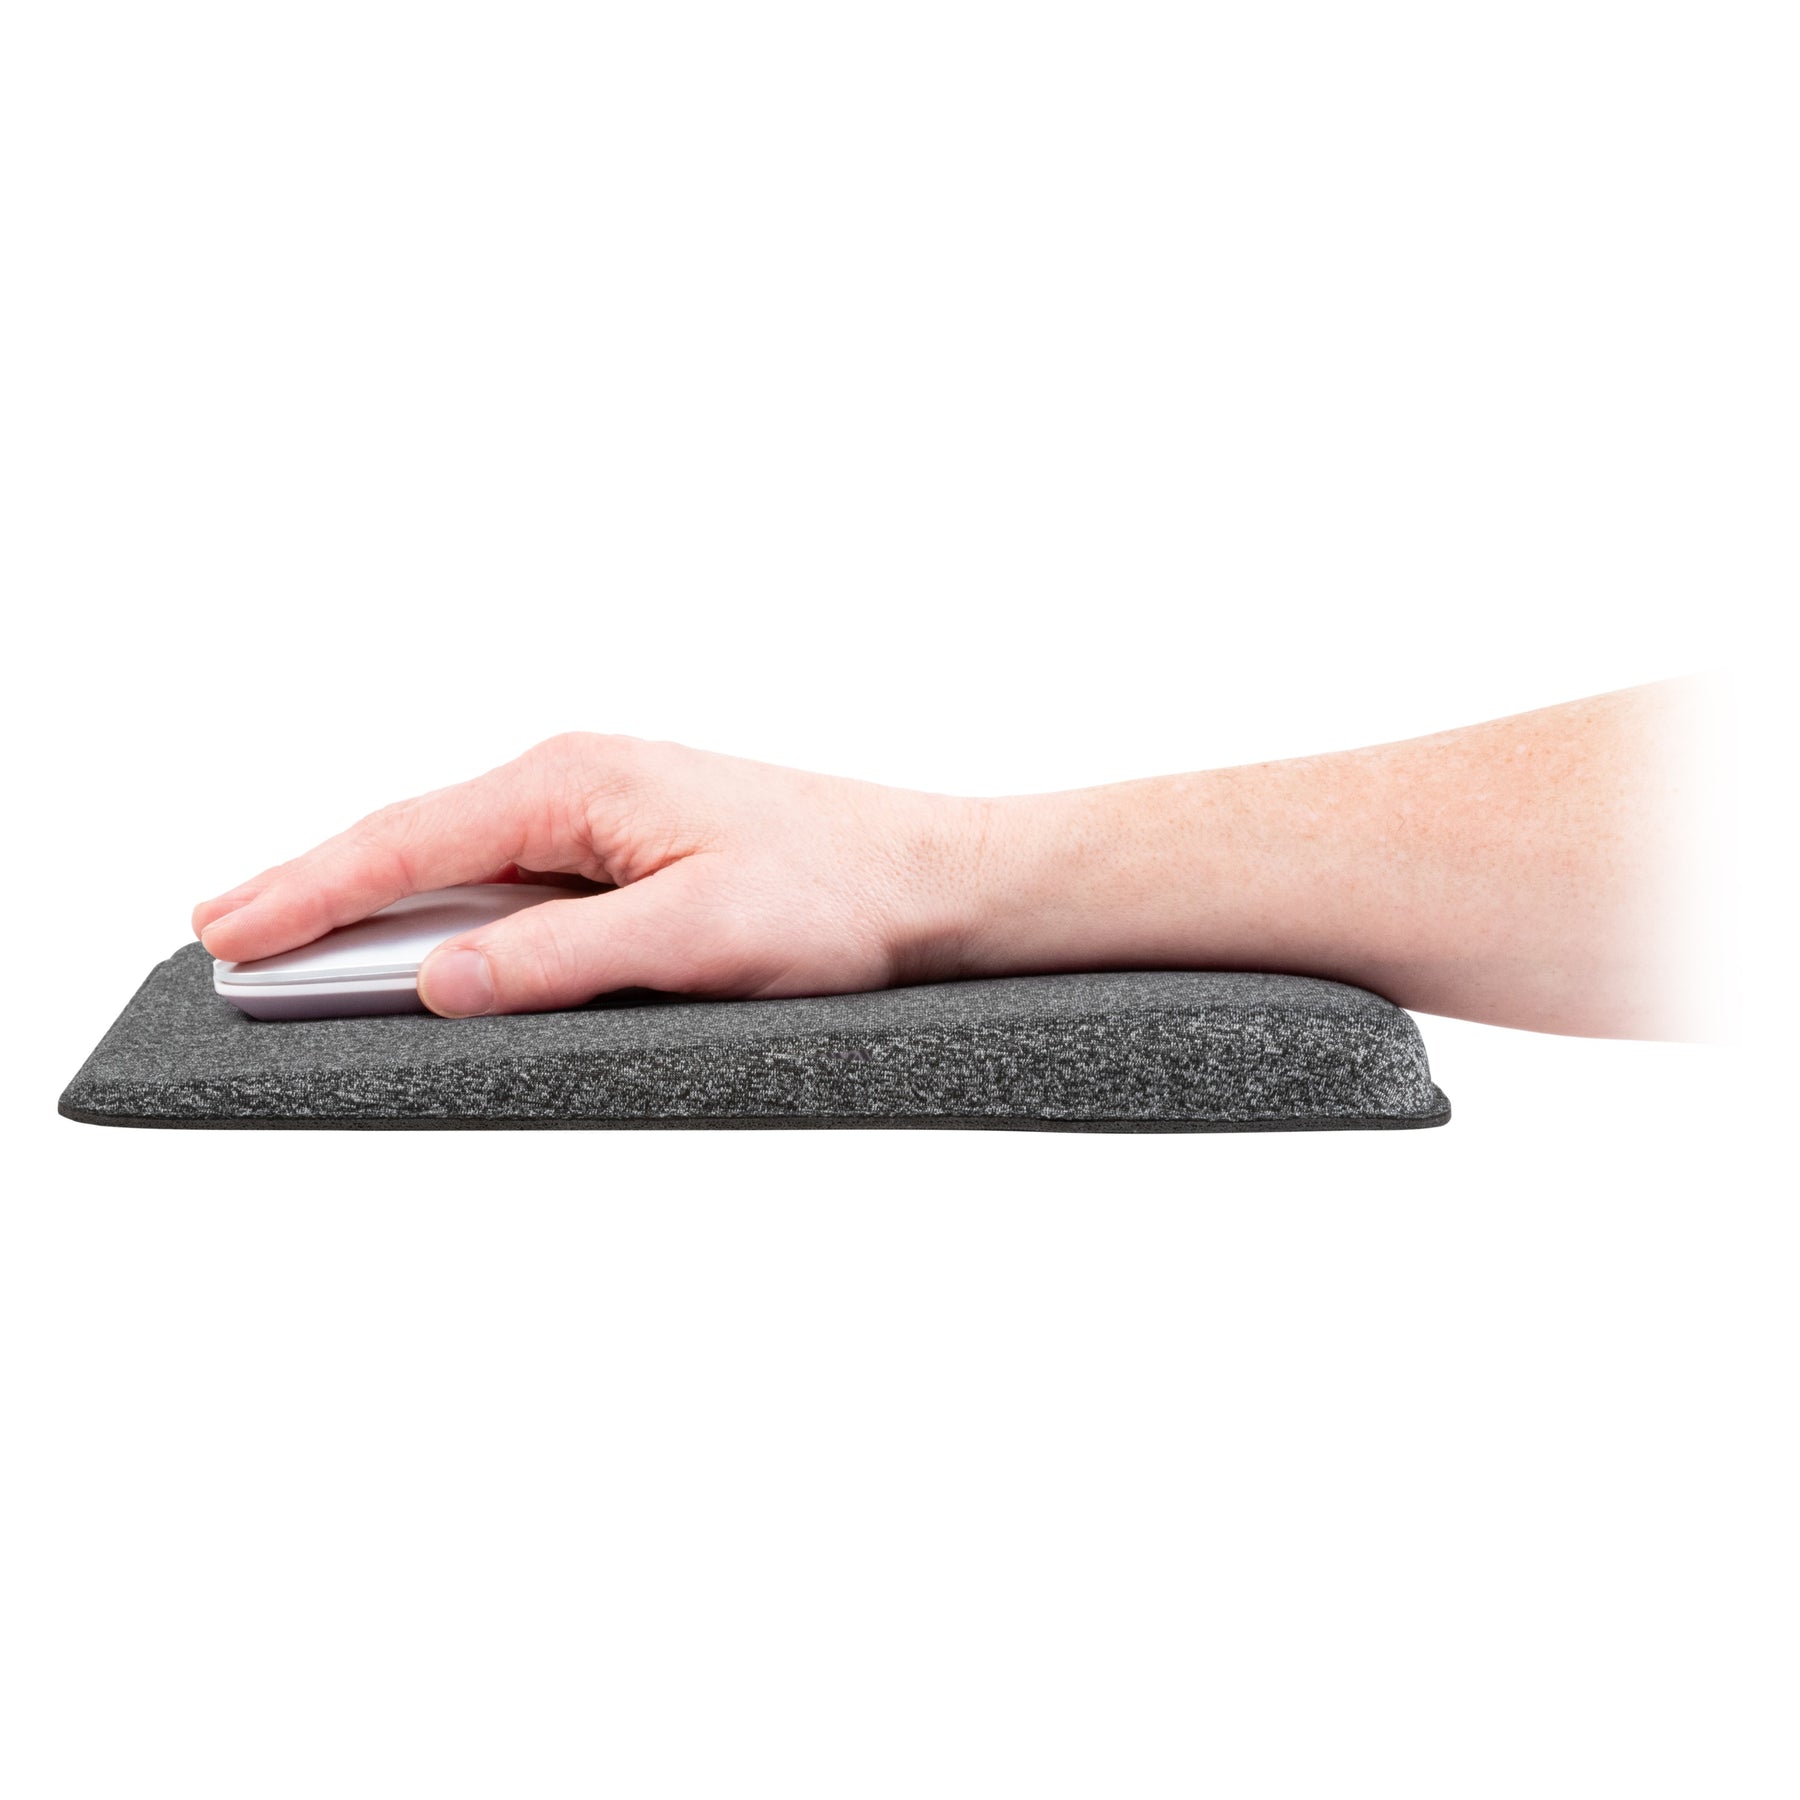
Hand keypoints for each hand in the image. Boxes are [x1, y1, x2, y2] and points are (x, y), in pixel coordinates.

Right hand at [193, 735, 990, 1015]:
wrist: (936, 881)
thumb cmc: (839, 894)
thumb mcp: (696, 938)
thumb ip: (559, 959)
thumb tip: (439, 981)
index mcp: (577, 779)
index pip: (408, 843)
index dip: (308, 892)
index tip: (226, 933)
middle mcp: (578, 780)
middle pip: (414, 843)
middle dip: (314, 888)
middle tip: (220, 934)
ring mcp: (602, 811)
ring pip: (458, 862)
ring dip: (376, 902)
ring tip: (291, 939)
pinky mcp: (629, 847)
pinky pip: (510, 881)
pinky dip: (446, 912)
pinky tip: (416, 940)